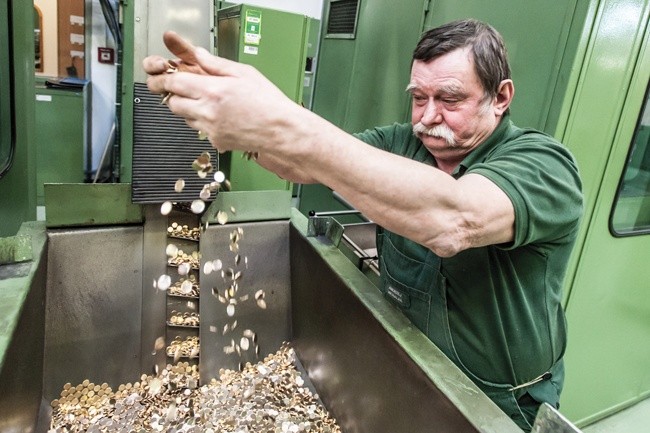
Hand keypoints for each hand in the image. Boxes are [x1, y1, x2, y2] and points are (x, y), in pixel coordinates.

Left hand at [142, 31, 299, 155]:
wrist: (280, 130)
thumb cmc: (268, 103)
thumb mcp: (244, 73)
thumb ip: (217, 64)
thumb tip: (199, 56)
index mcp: (213, 90)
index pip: (174, 84)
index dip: (164, 80)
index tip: (162, 78)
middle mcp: (208, 111)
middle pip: (173, 104)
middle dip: (175, 96)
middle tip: (184, 90)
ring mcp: (211, 129)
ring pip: (185, 118)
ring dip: (190, 109)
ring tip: (209, 103)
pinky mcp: (216, 141)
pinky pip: (201, 130)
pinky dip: (205, 123)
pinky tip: (221, 117)